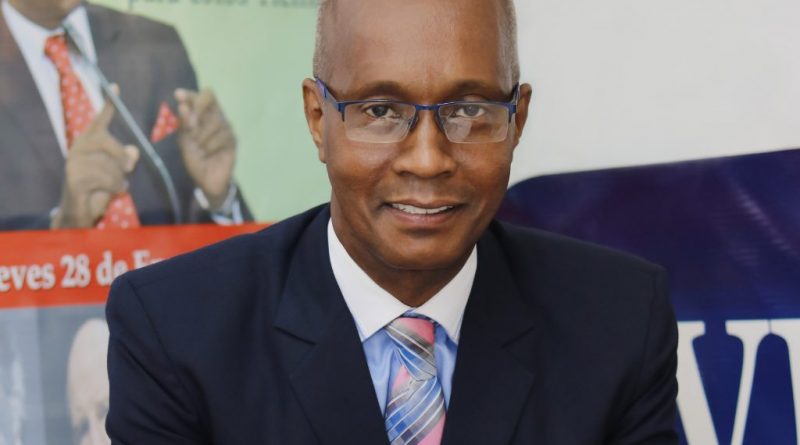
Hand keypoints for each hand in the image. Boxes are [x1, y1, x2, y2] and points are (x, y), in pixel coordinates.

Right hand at [52, 87, 139, 228]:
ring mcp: (74, 162)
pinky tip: (109, 193)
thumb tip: (134, 151)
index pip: (100, 119)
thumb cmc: (100, 187)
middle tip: (126, 172)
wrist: (81, 210)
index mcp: (90, 141)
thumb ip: (127, 159)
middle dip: (123, 161)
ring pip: (111, 167)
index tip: (116, 86)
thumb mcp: (118, 171)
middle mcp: (79, 147)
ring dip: (119, 180)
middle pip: (111, 144)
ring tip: (114, 186)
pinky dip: (113, 188)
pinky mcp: (74, 178)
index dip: (109, 104)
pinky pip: (104, 180)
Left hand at [175, 88, 236, 209]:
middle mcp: (216, 117)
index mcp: (203, 114)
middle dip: (197, 111)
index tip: (178, 95)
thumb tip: (183, 105)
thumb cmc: (195, 158)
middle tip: (190, 127)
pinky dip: (210, 146)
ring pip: (215, 120)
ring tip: (199, 148)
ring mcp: (226, 128)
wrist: (206, 180)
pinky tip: (208, 153)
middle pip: (210, 100)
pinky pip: (222, 136)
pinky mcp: (233, 140)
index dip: (191, 93)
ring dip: (202, 135)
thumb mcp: (184, 140)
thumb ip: (184, 123)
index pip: (201, 96)